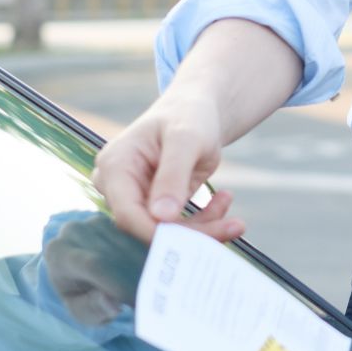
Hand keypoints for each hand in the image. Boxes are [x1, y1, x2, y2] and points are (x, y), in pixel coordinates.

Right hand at [92, 78, 245, 244]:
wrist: (196, 109)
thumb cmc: (188, 115)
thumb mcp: (186, 139)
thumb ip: (173, 175)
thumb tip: (161, 216)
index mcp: (115, 165)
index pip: (127, 213)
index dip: (158, 232)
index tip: (197, 241)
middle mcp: (117, 185)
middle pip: (147, 226)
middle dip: (191, 232)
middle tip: (235, 226)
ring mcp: (134, 196)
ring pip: (164, 231)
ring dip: (203, 228)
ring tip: (236, 219)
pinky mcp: (153, 205)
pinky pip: (175, 226)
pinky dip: (203, 221)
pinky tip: (224, 201)